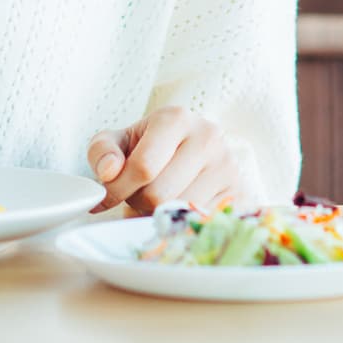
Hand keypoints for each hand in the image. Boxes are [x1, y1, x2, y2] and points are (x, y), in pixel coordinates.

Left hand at [86, 106, 242, 215]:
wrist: (191, 150)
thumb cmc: (150, 146)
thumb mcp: (119, 141)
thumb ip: (102, 152)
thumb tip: (109, 172)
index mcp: (175, 118)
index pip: (143, 167)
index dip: (117, 189)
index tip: (106, 197)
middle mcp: (208, 138)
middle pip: (159, 194)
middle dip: (138, 202)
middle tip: (136, 194)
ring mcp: (228, 167)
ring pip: (178, 212)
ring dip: (157, 214)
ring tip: (157, 199)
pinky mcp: (240, 194)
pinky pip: (200, 224)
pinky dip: (180, 223)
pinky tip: (176, 208)